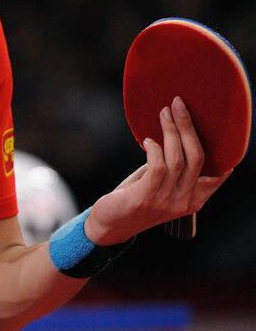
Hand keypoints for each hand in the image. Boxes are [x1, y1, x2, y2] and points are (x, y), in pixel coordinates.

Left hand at [85, 96, 231, 245]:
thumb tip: (178, 133)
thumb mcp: (162, 186)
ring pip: (177, 159)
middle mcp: (184, 202)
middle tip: (178, 104)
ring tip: (163, 114)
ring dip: (170, 131)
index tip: (214, 126)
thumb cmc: (136, 199)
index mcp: (194, 200)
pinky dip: (154, 149)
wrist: (110, 227)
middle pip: (197, 157)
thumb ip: (174, 169)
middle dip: (188, 126)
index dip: (220, 151)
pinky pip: (157, 167)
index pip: (217, 175)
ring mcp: (165, 202)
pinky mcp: (145, 198)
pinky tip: (148, 141)